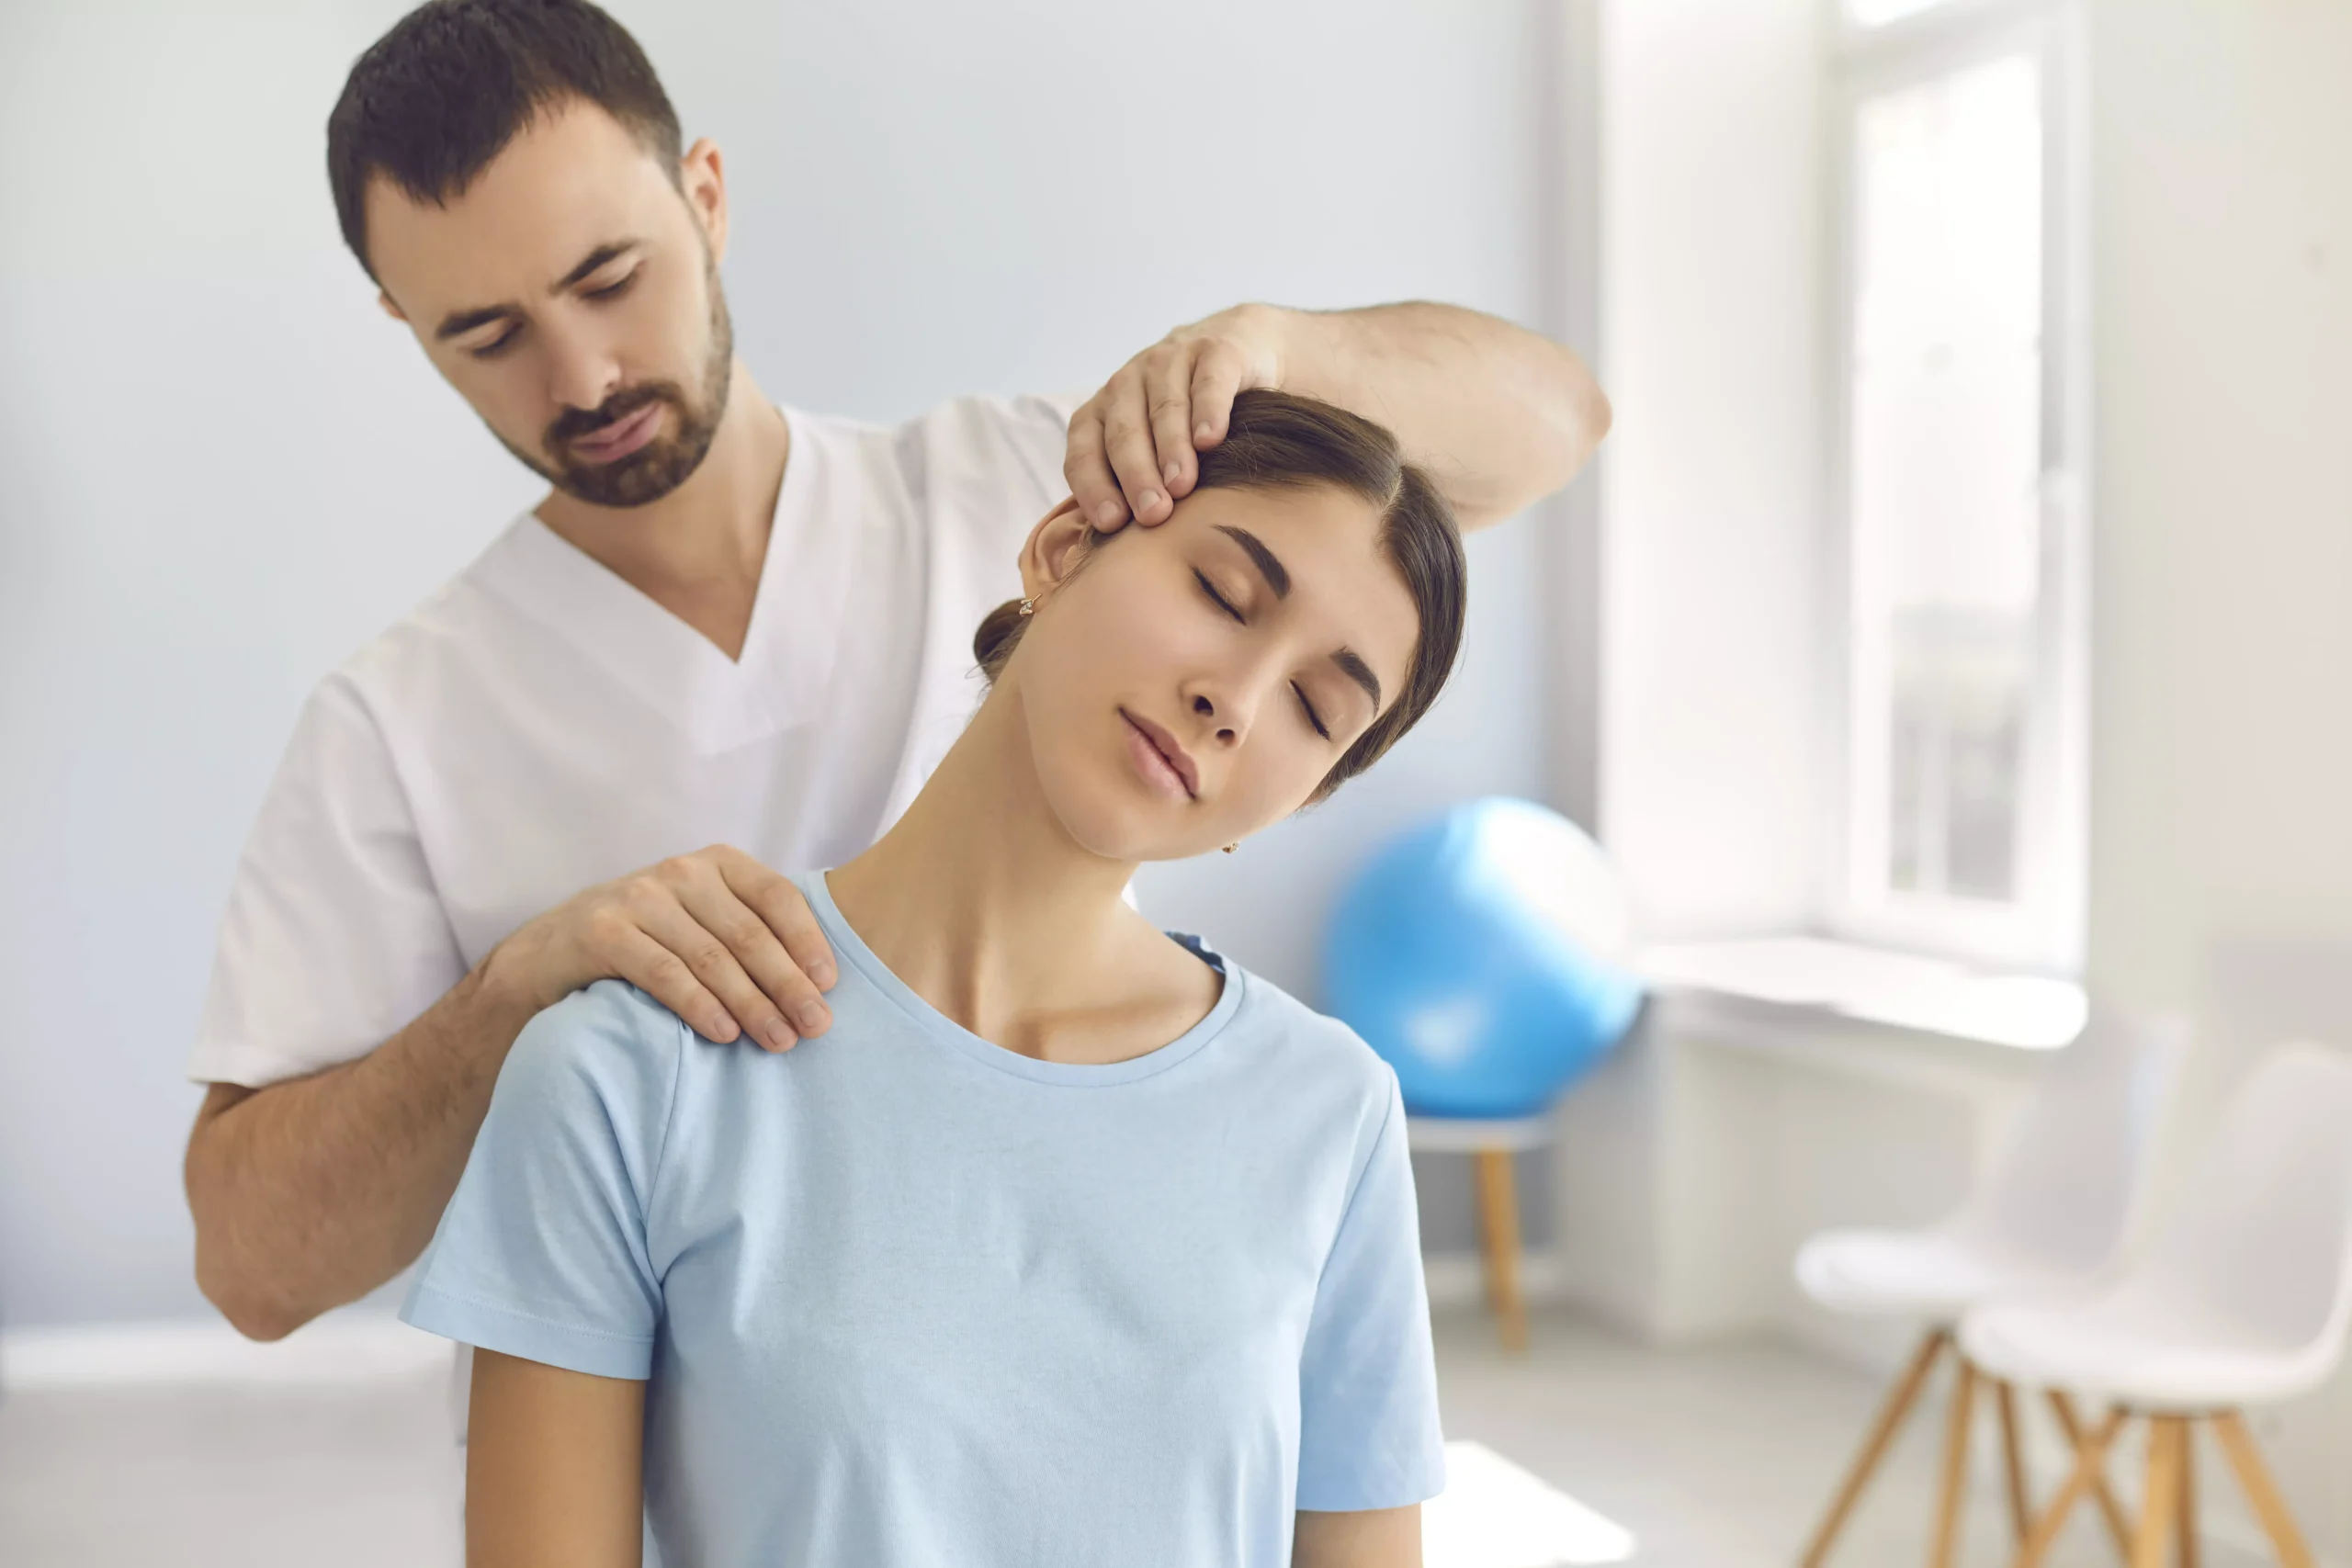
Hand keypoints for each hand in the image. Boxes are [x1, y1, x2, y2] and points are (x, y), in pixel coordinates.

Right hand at [483, 846, 835, 1050]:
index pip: (776, 896)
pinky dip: (699, 1005)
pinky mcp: (603, 931)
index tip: (829, 986)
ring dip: (751, 1003)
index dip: (807, 941)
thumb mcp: (702, 922)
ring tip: (778, 1039)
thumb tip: (819, 985)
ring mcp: (638, 898)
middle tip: (815, 1026)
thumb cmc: (648, 941)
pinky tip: (725, 1033)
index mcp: (716, 864)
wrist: (550, 953)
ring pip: (710, 956)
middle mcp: (680, 872)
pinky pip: (663, 972)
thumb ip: (751, 934)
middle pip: (748, 933)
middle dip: (787, 984)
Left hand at [1064, 303, 1286, 532]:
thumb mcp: (1154, 449)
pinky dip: (1207, 411)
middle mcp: (1129, 383)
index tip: (1111, 523)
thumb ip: (1134, 489)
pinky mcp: (1215, 350)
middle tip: (1153, 514)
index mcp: (1103, 411)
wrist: (1239, 351)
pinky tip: (1211, 441)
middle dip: (1136, 474)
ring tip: (1182, 485)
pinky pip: (1207, 382)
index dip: (1093, 485)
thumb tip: (1123, 558)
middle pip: (1124, 431)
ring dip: (1171, 448)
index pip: (1084, 450)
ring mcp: (1169, 361)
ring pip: (1164, 407)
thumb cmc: (1189, 422)